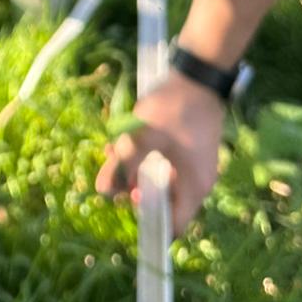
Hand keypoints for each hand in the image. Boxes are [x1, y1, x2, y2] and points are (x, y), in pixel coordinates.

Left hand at [97, 72, 225, 234]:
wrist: (199, 75)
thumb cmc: (175, 108)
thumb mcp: (144, 136)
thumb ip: (123, 164)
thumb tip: (103, 192)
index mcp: (193, 188)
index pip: (172, 226)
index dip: (149, 225)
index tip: (125, 209)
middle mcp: (198, 184)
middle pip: (163, 203)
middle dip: (133, 191)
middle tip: (114, 175)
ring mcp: (194, 167)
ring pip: (160, 182)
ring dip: (136, 173)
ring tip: (114, 155)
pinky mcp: (189, 153)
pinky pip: (164, 166)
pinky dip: (145, 160)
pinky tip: (126, 144)